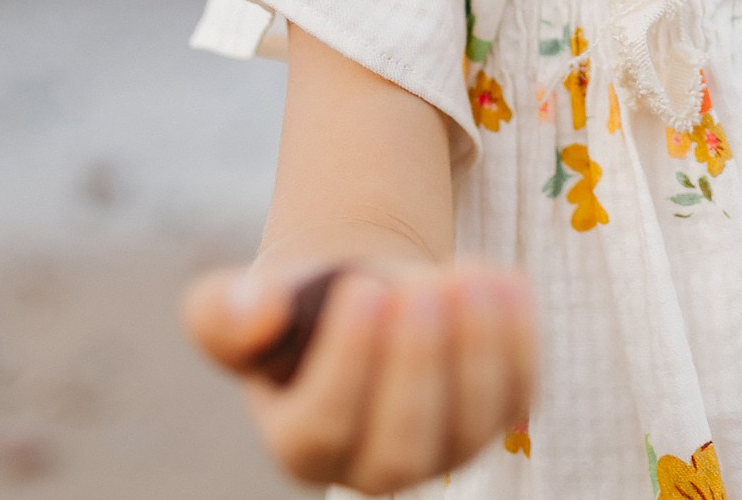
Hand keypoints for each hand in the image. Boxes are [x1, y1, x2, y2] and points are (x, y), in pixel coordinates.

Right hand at [183, 259, 533, 494]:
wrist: (354, 295)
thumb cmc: (292, 306)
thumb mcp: (237, 303)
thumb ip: (222, 313)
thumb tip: (256, 313)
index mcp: (302, 447)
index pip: (324, 431)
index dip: (348, 365)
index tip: (364, 289)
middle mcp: (373, 466)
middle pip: (402, 448)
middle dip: (417, 366)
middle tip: (419, 288)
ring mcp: (442, 447)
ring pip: (470, 425)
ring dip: (477, 349)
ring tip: (468, 275)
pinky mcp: (492, 415)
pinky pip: (517, 392)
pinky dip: (518, 338)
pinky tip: (501, 278)